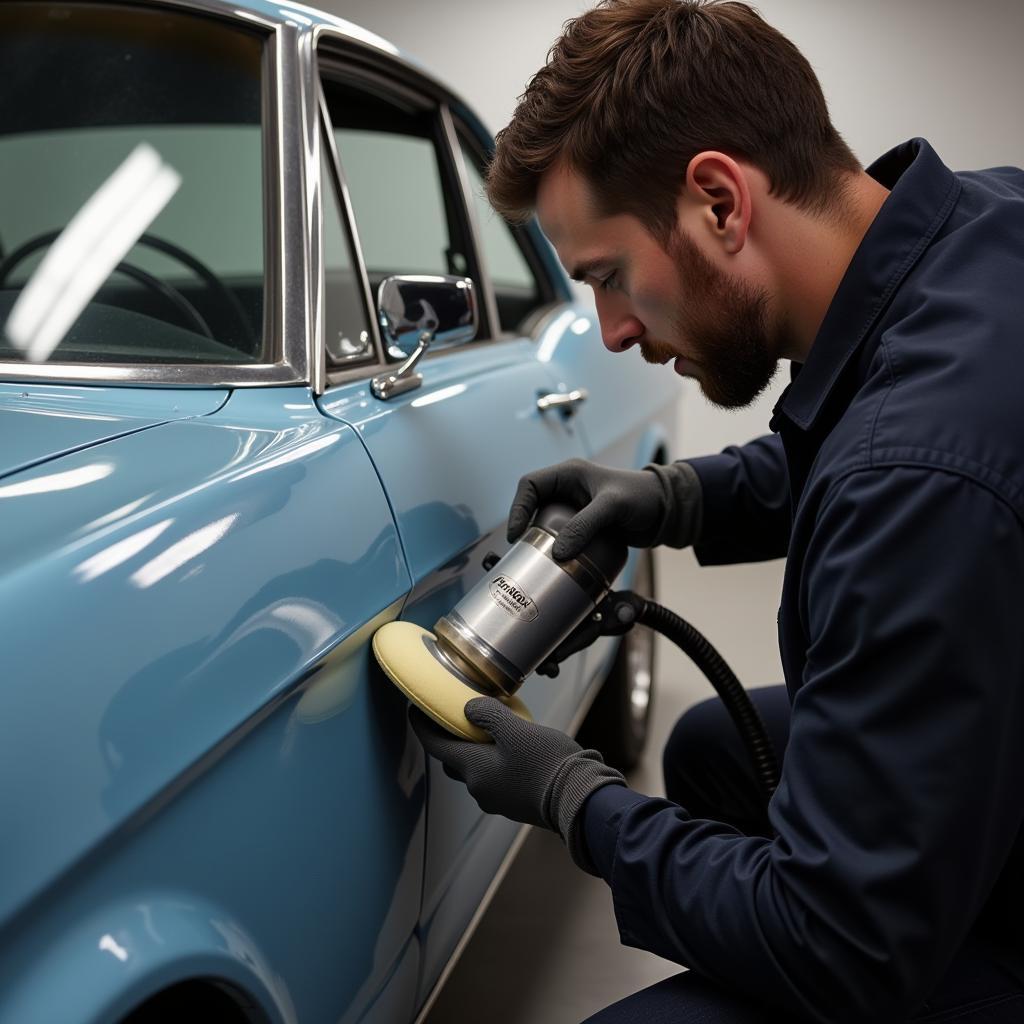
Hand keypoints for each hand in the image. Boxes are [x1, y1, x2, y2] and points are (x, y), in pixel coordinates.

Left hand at [410, 696, 624, 864]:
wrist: (579, 800)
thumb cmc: (546, 763)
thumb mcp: (515, 730)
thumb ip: (487, 715)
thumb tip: (468, 710)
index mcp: (474, 770)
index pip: (436, 747)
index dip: (422, 727)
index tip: (413, 710)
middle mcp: (480, 788)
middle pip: (454, 760)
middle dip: (450, 739)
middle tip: (454, 716)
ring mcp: (497, 799)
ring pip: (475, 770)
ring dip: (474, 751)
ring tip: (487, 728)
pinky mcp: (515, 803)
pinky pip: (494, 778)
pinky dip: (493, 761)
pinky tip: (510, 748)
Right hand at [507, 458, 701, 559]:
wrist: (666, 510)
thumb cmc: (642, 496)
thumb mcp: (612, 507)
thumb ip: (585, 526)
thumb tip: (558, 552)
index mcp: (568, 474)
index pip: (529, 485)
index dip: (517, 508)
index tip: (515, 534)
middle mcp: (568, 489)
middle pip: (533, 507)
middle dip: (525, 528)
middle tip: (523, 551)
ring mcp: (575, 508)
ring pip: (545, 524)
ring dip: (540, 542)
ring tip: (537, 560)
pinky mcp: (584, 526)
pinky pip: (562, 537)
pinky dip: (557, 550)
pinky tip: (558, 564)